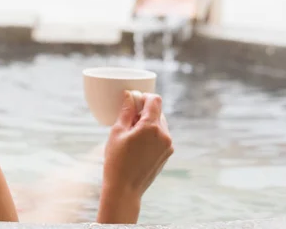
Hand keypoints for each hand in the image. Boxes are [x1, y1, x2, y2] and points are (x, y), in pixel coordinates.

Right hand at [97, 91, 173, 223]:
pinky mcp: (167, 154)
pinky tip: (137, 145)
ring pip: (160, 124)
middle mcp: (164, 135)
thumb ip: (126, 111)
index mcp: (152, 127)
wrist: (125, 189)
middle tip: (128, 120)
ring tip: (131, 134)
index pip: (155, 100)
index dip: (144, 97)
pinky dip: (151, 134)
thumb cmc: (117, 161)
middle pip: (158, 112)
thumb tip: (129, 95)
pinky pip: (161, 136)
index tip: (133, 101)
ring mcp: (168, 146)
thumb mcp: (117, 132)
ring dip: (148, 123)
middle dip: (144, 111)